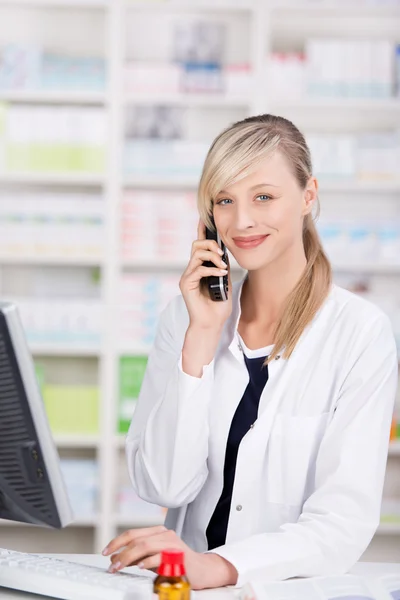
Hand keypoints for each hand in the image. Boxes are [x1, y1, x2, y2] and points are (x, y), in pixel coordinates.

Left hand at [102, 525, 237, 589]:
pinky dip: (148, 561)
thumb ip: (137, 557)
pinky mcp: (178, 555)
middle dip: (120, 552)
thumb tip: (116, 558)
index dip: (117, 542)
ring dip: (129, 558)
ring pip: (145, 546)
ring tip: (119, 567)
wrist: (202, 570)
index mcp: (157, 532)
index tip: (106, 552)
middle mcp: (164, 534)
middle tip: (111, 565)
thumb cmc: (177, 563)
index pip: (133, 533)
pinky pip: (160, 556)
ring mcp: (172, 543)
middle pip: (137, 539)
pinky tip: (141, 567)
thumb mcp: (154, 559)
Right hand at [179, 219, 232, 331]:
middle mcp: (192, 269)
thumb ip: (222, 267)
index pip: (200, 245)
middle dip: (210, 245)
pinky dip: (211, 270)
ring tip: (223, 267)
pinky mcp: (186, 284)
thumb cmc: (219, 306)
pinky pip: (198, 269)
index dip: (202, 230)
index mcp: (201, 267)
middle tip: (222, 255)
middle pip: (196, 245)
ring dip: (212, 257)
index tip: (206, 217)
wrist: (212, 324)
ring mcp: (188, 276)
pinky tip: (221, 275)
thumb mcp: (225, 282)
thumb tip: (225, 254)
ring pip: (196, 254)